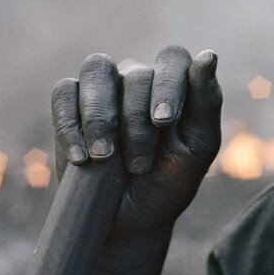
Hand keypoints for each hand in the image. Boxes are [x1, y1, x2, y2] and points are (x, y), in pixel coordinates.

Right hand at [51, 46, 221, 244]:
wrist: (130, 220)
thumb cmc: (170, 181)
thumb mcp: (198, 148)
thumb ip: (207, 101)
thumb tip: (209, 55)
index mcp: (174, 84)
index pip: (173, 58)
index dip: (168, 85)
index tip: (164, 122)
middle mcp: (138, 78)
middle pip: (136, 72)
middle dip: (137, 121)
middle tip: (140, 164)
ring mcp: (102, 88)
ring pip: (96, 68)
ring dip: (101, 115)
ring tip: (106, 157)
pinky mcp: (68, 105)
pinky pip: (64, 93)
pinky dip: (72, 125)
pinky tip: (82, 158)